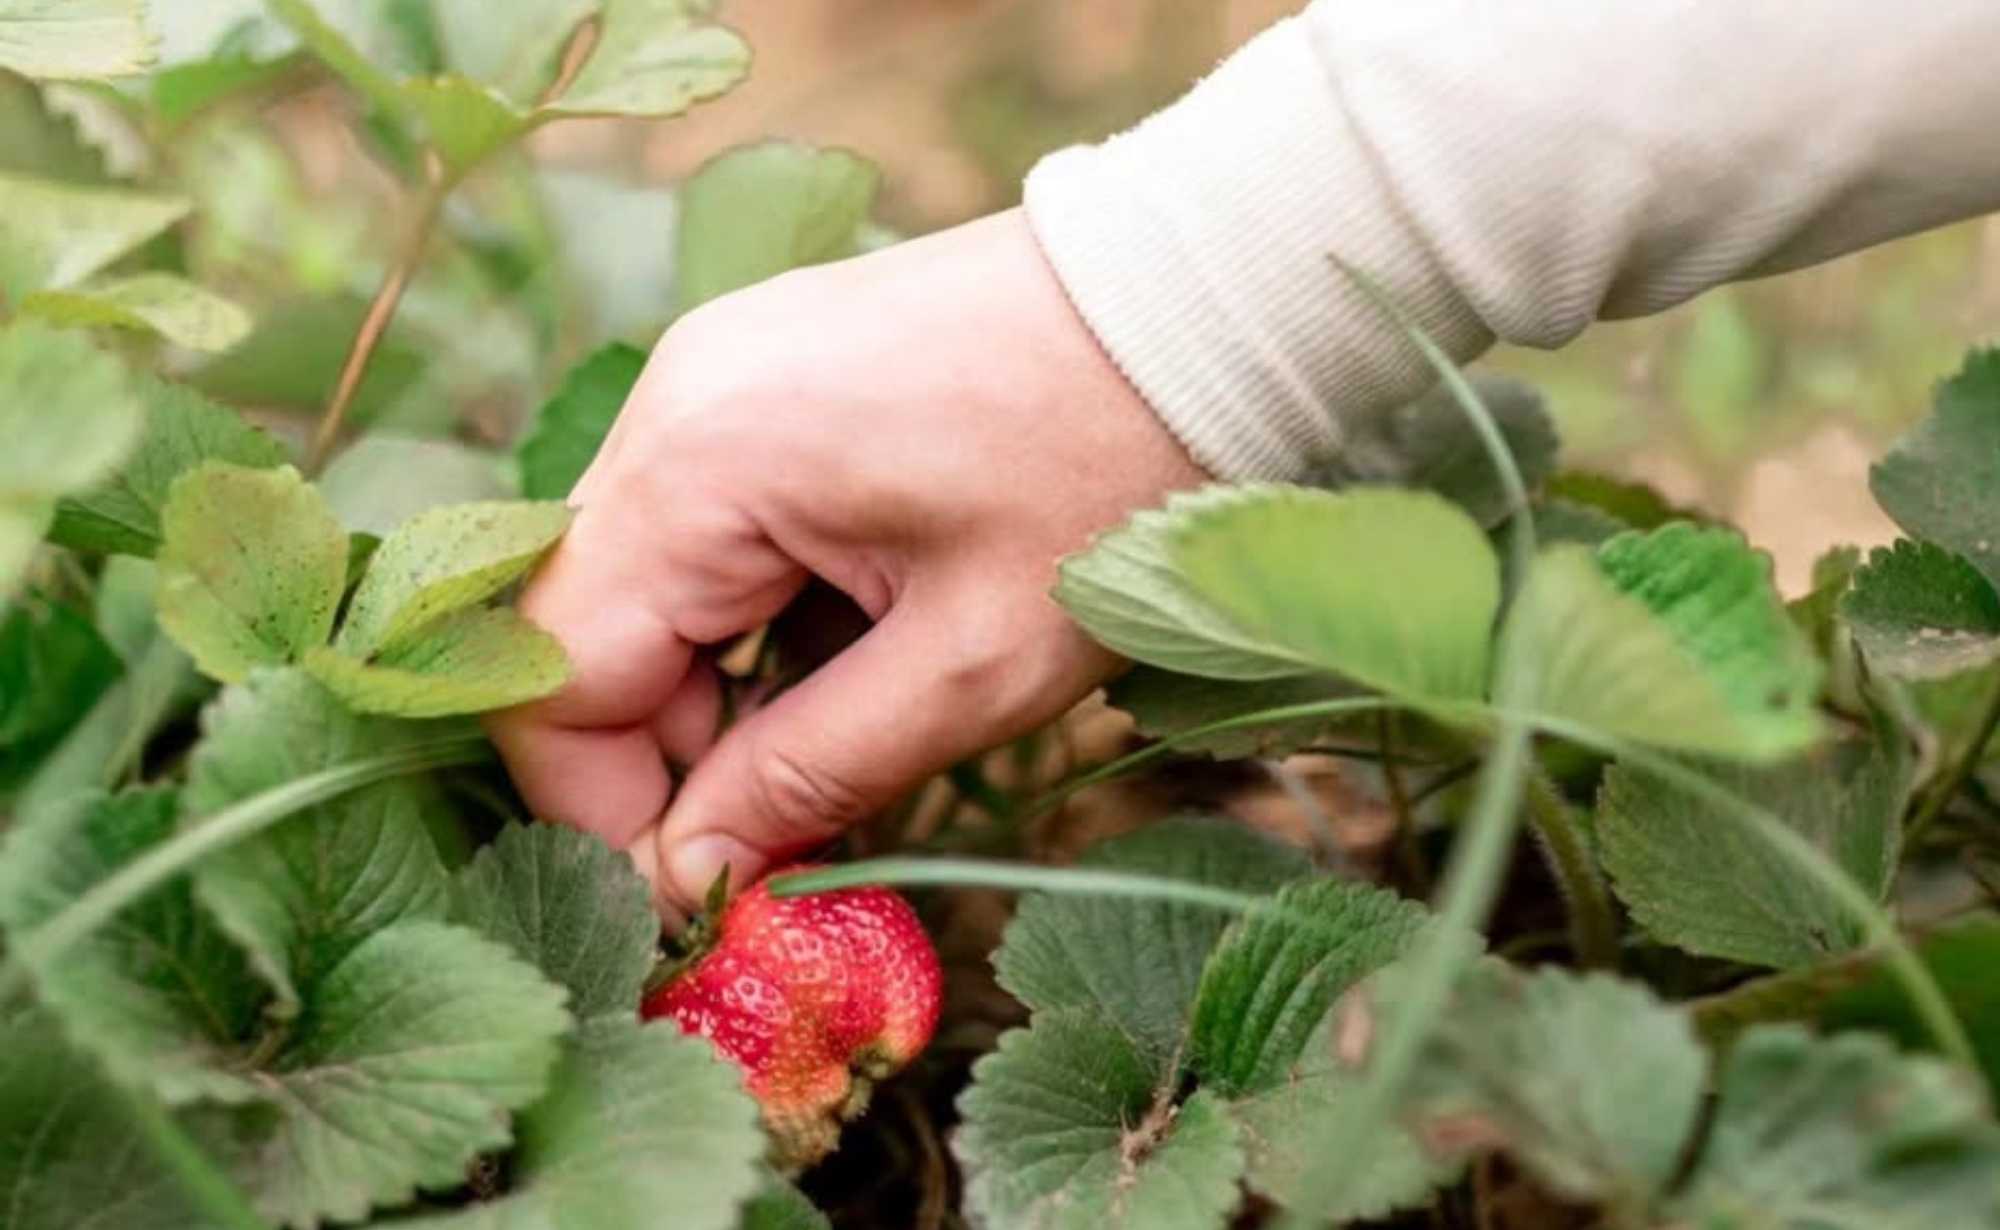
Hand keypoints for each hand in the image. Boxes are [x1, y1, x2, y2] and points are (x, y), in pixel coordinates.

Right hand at [487, 208, 1206, 912]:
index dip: (603, 807)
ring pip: (640, 583)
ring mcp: (713, 376)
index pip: (550, 674)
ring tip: (851, 717)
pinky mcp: (762, 377)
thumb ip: (806, 778)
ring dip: (714, 686)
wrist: (1205, 308)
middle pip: (581, 628)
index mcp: (702, 462)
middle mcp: (674, 400)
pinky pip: (701, 526)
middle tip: (784, 823)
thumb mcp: (970, 667)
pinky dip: (752, 612)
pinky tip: (856, 635)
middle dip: (664, 752)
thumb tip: (686, 878)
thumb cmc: (1112, 477)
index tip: (702, 888)